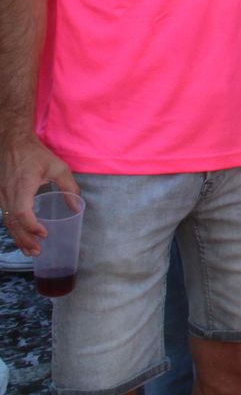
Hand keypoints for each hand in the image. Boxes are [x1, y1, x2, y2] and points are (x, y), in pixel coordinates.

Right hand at [1, 134, 77, 255]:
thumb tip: (77, 207)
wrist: (11, 142)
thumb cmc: (35, 154)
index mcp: (22, 186)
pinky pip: (5, 216)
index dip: (32, 226)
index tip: (44, 234)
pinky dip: (13, 228)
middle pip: (13, 223)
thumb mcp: (57, 167)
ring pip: (7, 221)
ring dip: (18, 237)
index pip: (22, 213)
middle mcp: (7, 194)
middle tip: (38, 252)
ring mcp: (0, 195)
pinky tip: (22, 236)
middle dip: (25, 239)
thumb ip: (69, 187)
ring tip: (31, 250)